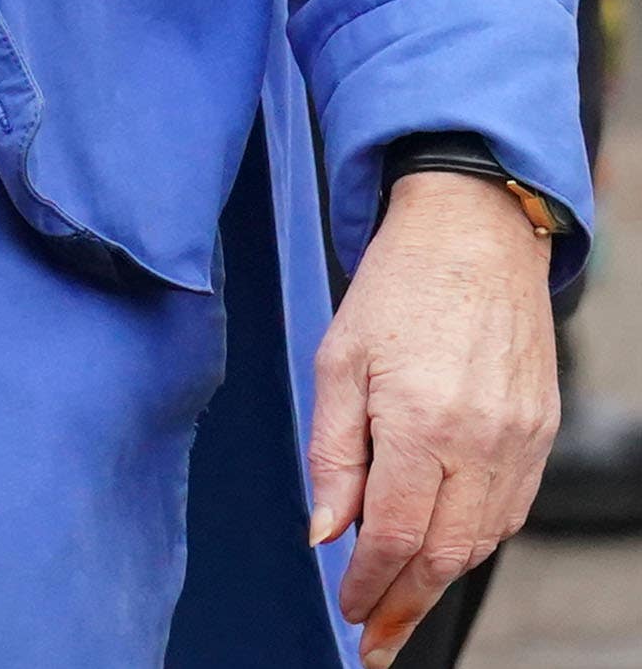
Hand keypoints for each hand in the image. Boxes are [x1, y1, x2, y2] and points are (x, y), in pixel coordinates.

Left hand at [307, 170, 560, 664]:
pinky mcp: (540, 433)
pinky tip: (444, 554)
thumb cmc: (396, 289)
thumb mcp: (336, 362)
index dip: (370, 584)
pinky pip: (510, 510)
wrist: (474, 238)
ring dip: (441, 581)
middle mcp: (481, 439)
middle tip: (376, 641)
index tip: (348, 613)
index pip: (397, 534)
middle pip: (446, 552)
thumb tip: (326, 531)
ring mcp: (519, 440)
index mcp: (421, 421)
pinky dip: (475, 541)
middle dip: (407, 604)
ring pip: (483, 539)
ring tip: (402, 607)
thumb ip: (332, 453)